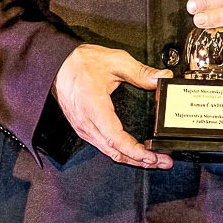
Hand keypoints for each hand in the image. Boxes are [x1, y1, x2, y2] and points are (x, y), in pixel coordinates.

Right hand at [53, 43, 172, 168]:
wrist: (60, 65)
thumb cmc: (82, 63)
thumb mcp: (116, 61)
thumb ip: (141, 72)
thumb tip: (162, 78)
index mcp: (94, 108)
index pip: (115, 138)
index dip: (134, 151)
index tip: (151, 156)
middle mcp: (87, 123)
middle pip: (114, 151)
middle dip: (140, 160)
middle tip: (162, 161)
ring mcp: (84, 128)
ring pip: (109, 151)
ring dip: (131, 158)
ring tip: (154, 159)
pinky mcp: (84, 128)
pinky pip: (103, 146)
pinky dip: (121, 152)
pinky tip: (134, 151)